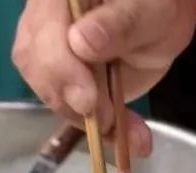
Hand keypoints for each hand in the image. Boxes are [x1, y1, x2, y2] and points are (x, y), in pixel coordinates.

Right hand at [12, 0, 195, 155]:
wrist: (161, 18)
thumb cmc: (158, 5)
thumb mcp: (151, 11)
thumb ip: (120, 23)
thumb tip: (81, 42)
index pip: (42, 29)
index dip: (59, 68)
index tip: (88, 101)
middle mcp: (42, 18)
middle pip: (34, 62)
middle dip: (68, 98)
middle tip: (106, 120)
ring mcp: (45, 49)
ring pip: (46, 88)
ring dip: (82, 117)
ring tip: (119, 129)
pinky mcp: (57, 78)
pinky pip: (64, 105)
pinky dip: (93, 127)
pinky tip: (121, 136)